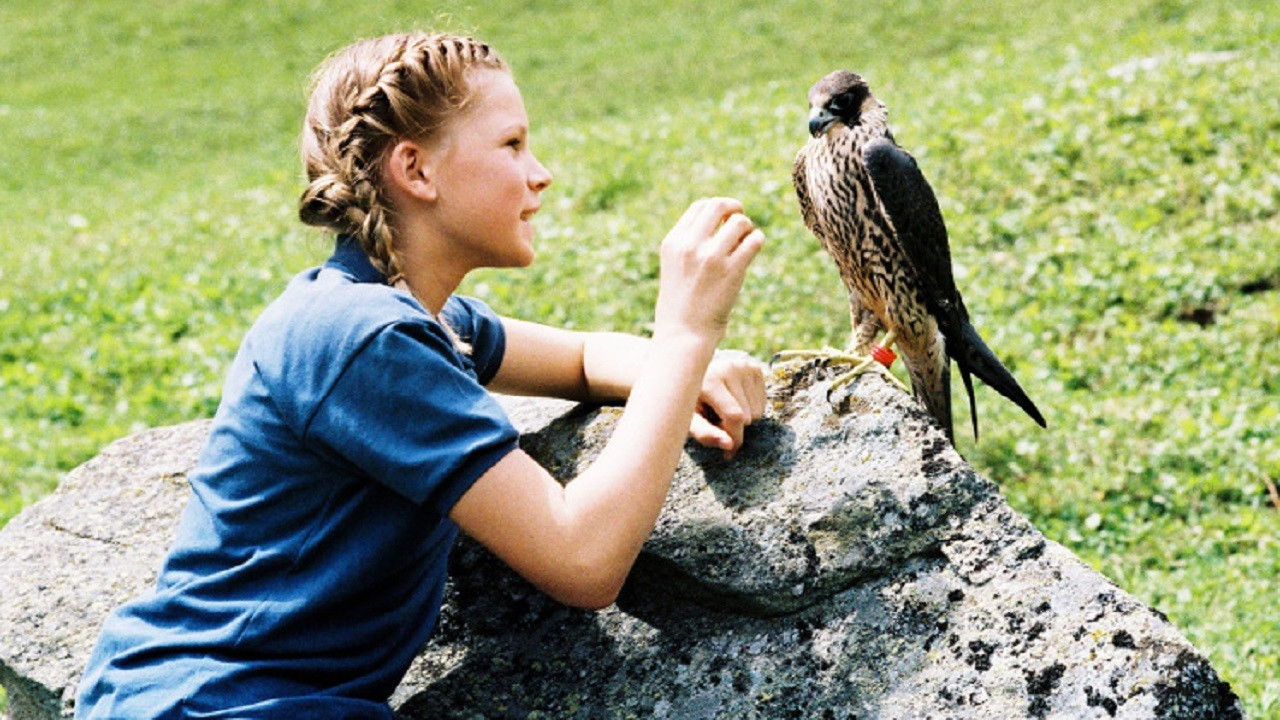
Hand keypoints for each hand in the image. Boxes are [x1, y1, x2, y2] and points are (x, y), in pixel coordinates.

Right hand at [653, 198, 764, 344]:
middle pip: (719, 205)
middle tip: (740, 222)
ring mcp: (711, 257)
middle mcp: (690, 245)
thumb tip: (722, 222)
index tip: (724, 220)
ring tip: (745, 243)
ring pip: (740, 221)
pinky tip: (753, 250)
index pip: (699, 206)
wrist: (683, 336)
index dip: (717, 209)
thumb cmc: (681, 305)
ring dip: (747, 228)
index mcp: (673, 242)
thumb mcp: (675, 267)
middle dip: (735, 208)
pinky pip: (754, 240)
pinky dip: (758, 240)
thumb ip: (690, 244)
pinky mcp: (732, 271)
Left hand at [689, 355, 766, 458]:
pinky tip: (734, 400)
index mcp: (711, 380)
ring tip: (724, 408)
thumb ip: (705, 434)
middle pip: (747, 416)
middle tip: (717, 420)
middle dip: (735, 427)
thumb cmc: (692, 401)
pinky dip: (750, 409)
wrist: (693, 373)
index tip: (729, 451)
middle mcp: (730, 369)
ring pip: (756, 413)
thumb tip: (729, 445)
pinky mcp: (755, 369)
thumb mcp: (690, 418)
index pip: (735, 416)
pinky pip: (762, 404)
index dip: (735, 437)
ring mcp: (745, 367)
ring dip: (743, 418)